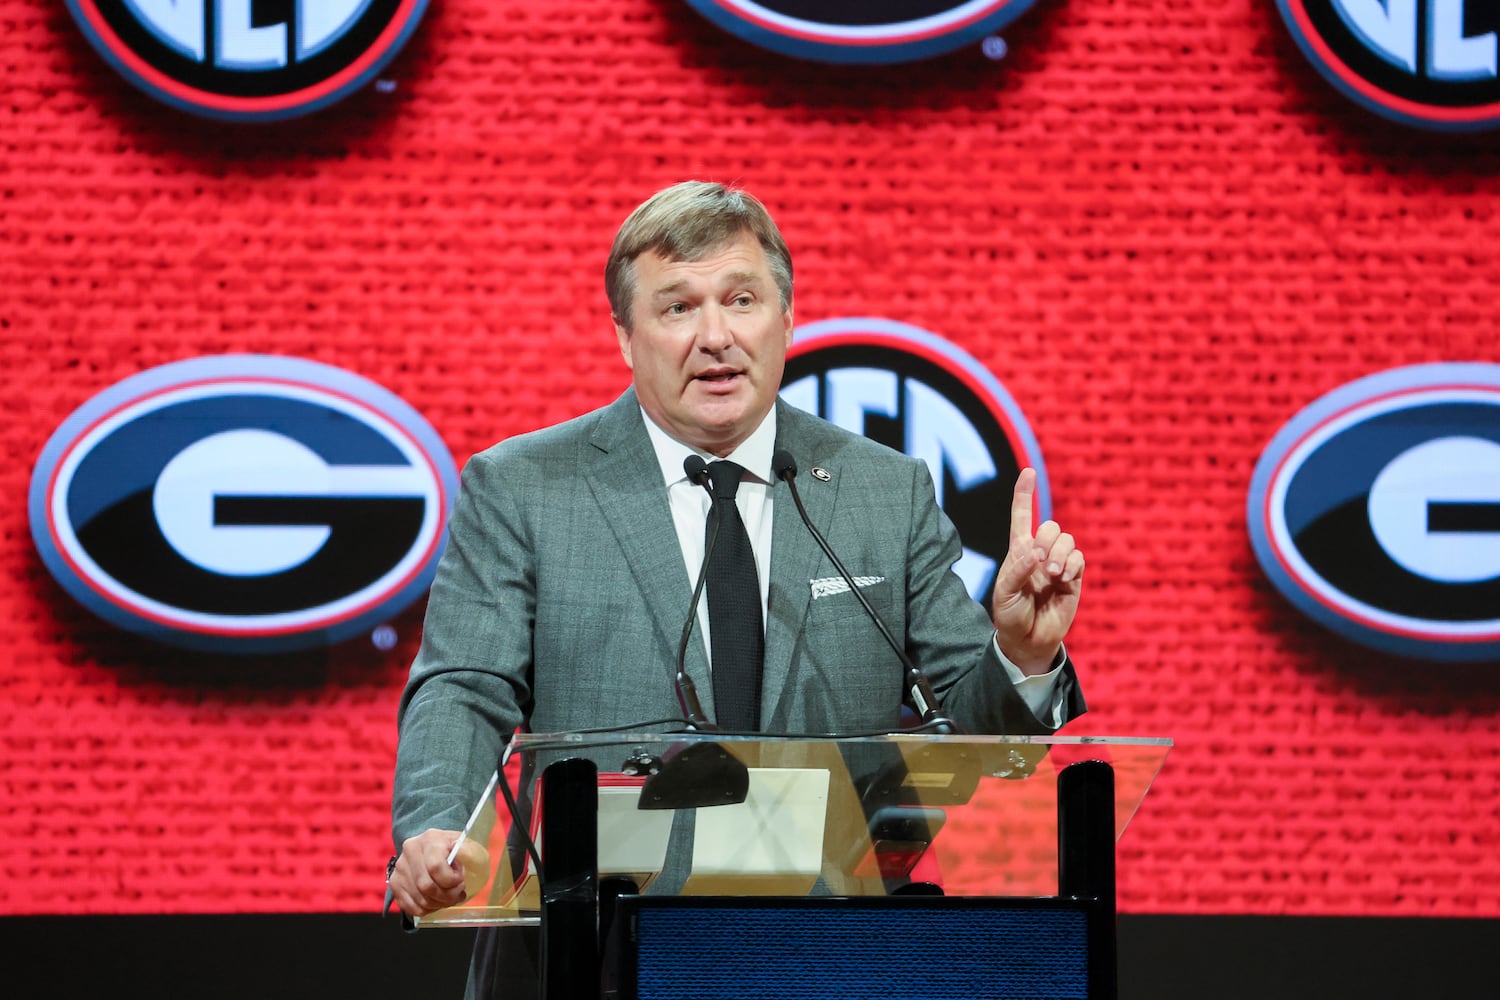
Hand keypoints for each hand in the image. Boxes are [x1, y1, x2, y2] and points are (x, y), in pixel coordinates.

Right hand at [387, 828, 490, 917]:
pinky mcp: (395, 883)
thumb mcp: (469, 845)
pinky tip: (437, 901)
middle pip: (426, 886)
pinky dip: (427, 909)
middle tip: (458, 894)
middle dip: (447, 896)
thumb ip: (470, 850)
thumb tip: (463, 854)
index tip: (461, 880)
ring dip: (439, 904)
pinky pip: (411, 907)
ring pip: (420, 899)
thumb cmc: (456, 849)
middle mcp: (410, 851)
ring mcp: (400, 868)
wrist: (437, 848)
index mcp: (430, 839)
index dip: (451, 880)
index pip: (435, 867)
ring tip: (449, 897)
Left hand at [989, 468, 1083, 674]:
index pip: (1021, 516)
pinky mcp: (1074, 578)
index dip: (1024, 494)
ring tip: (1053, 575)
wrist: (1029, 640)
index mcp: (1018, 552)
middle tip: (1041, 563)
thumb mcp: (1005, 594)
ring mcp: (1059, 565)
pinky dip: (1073, 565)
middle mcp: (1040, 553)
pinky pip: (1080, 558)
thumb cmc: (1011, 615)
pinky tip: (1064, 580)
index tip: (1029, 472)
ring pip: (1067, 540)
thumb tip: (1035, 551)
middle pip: (1050, 526)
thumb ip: (1018, 570)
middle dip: (1047, 539)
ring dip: (1061, 554)